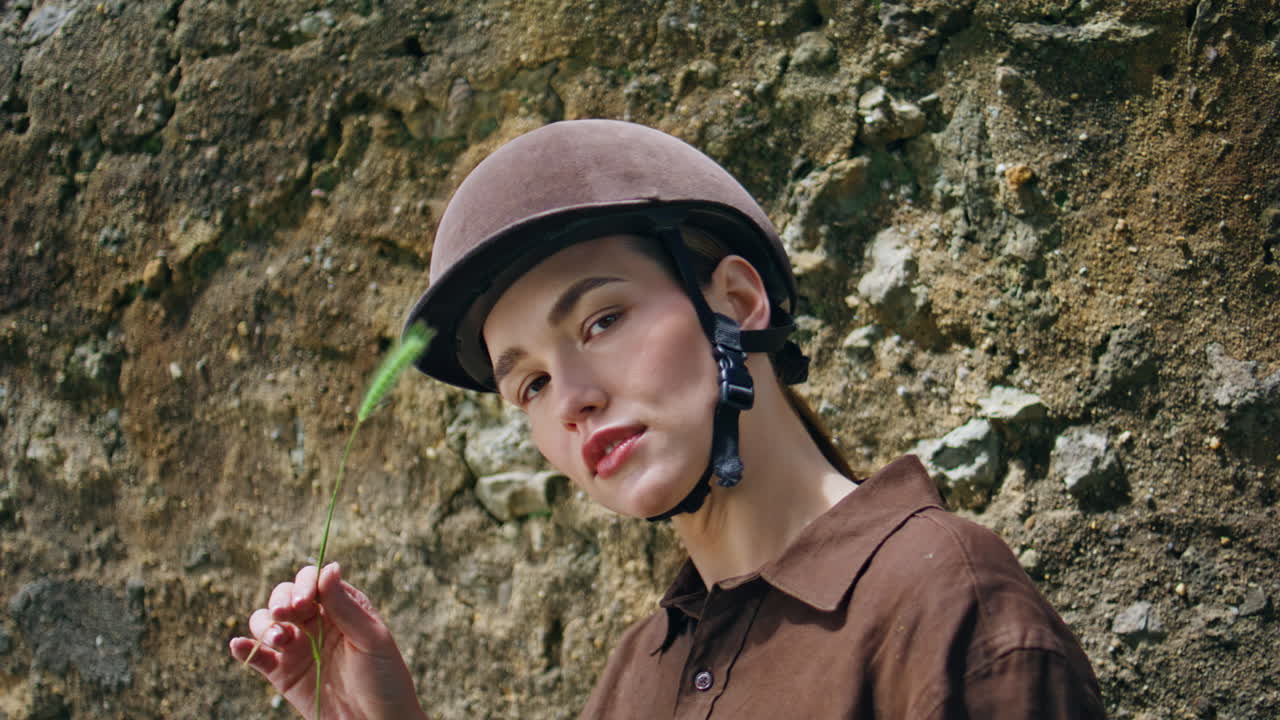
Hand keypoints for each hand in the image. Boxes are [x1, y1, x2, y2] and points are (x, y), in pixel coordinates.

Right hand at [228, 563, 425, 719]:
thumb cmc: (385, 678)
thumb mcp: (371, 639)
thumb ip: (346, 607)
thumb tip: (329, 568)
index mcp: (341, 608)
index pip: (314, 582)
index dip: (304, 584)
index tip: (304, 601)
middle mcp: (316, 623)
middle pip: (285, 597)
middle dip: (280, 601)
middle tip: (285, 614)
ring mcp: (297, 648)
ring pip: (267, 622)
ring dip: (264, 625)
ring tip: (279, 641)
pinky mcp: (283, 674)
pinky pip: (257, 657)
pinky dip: (244, 648)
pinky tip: (239, 645)